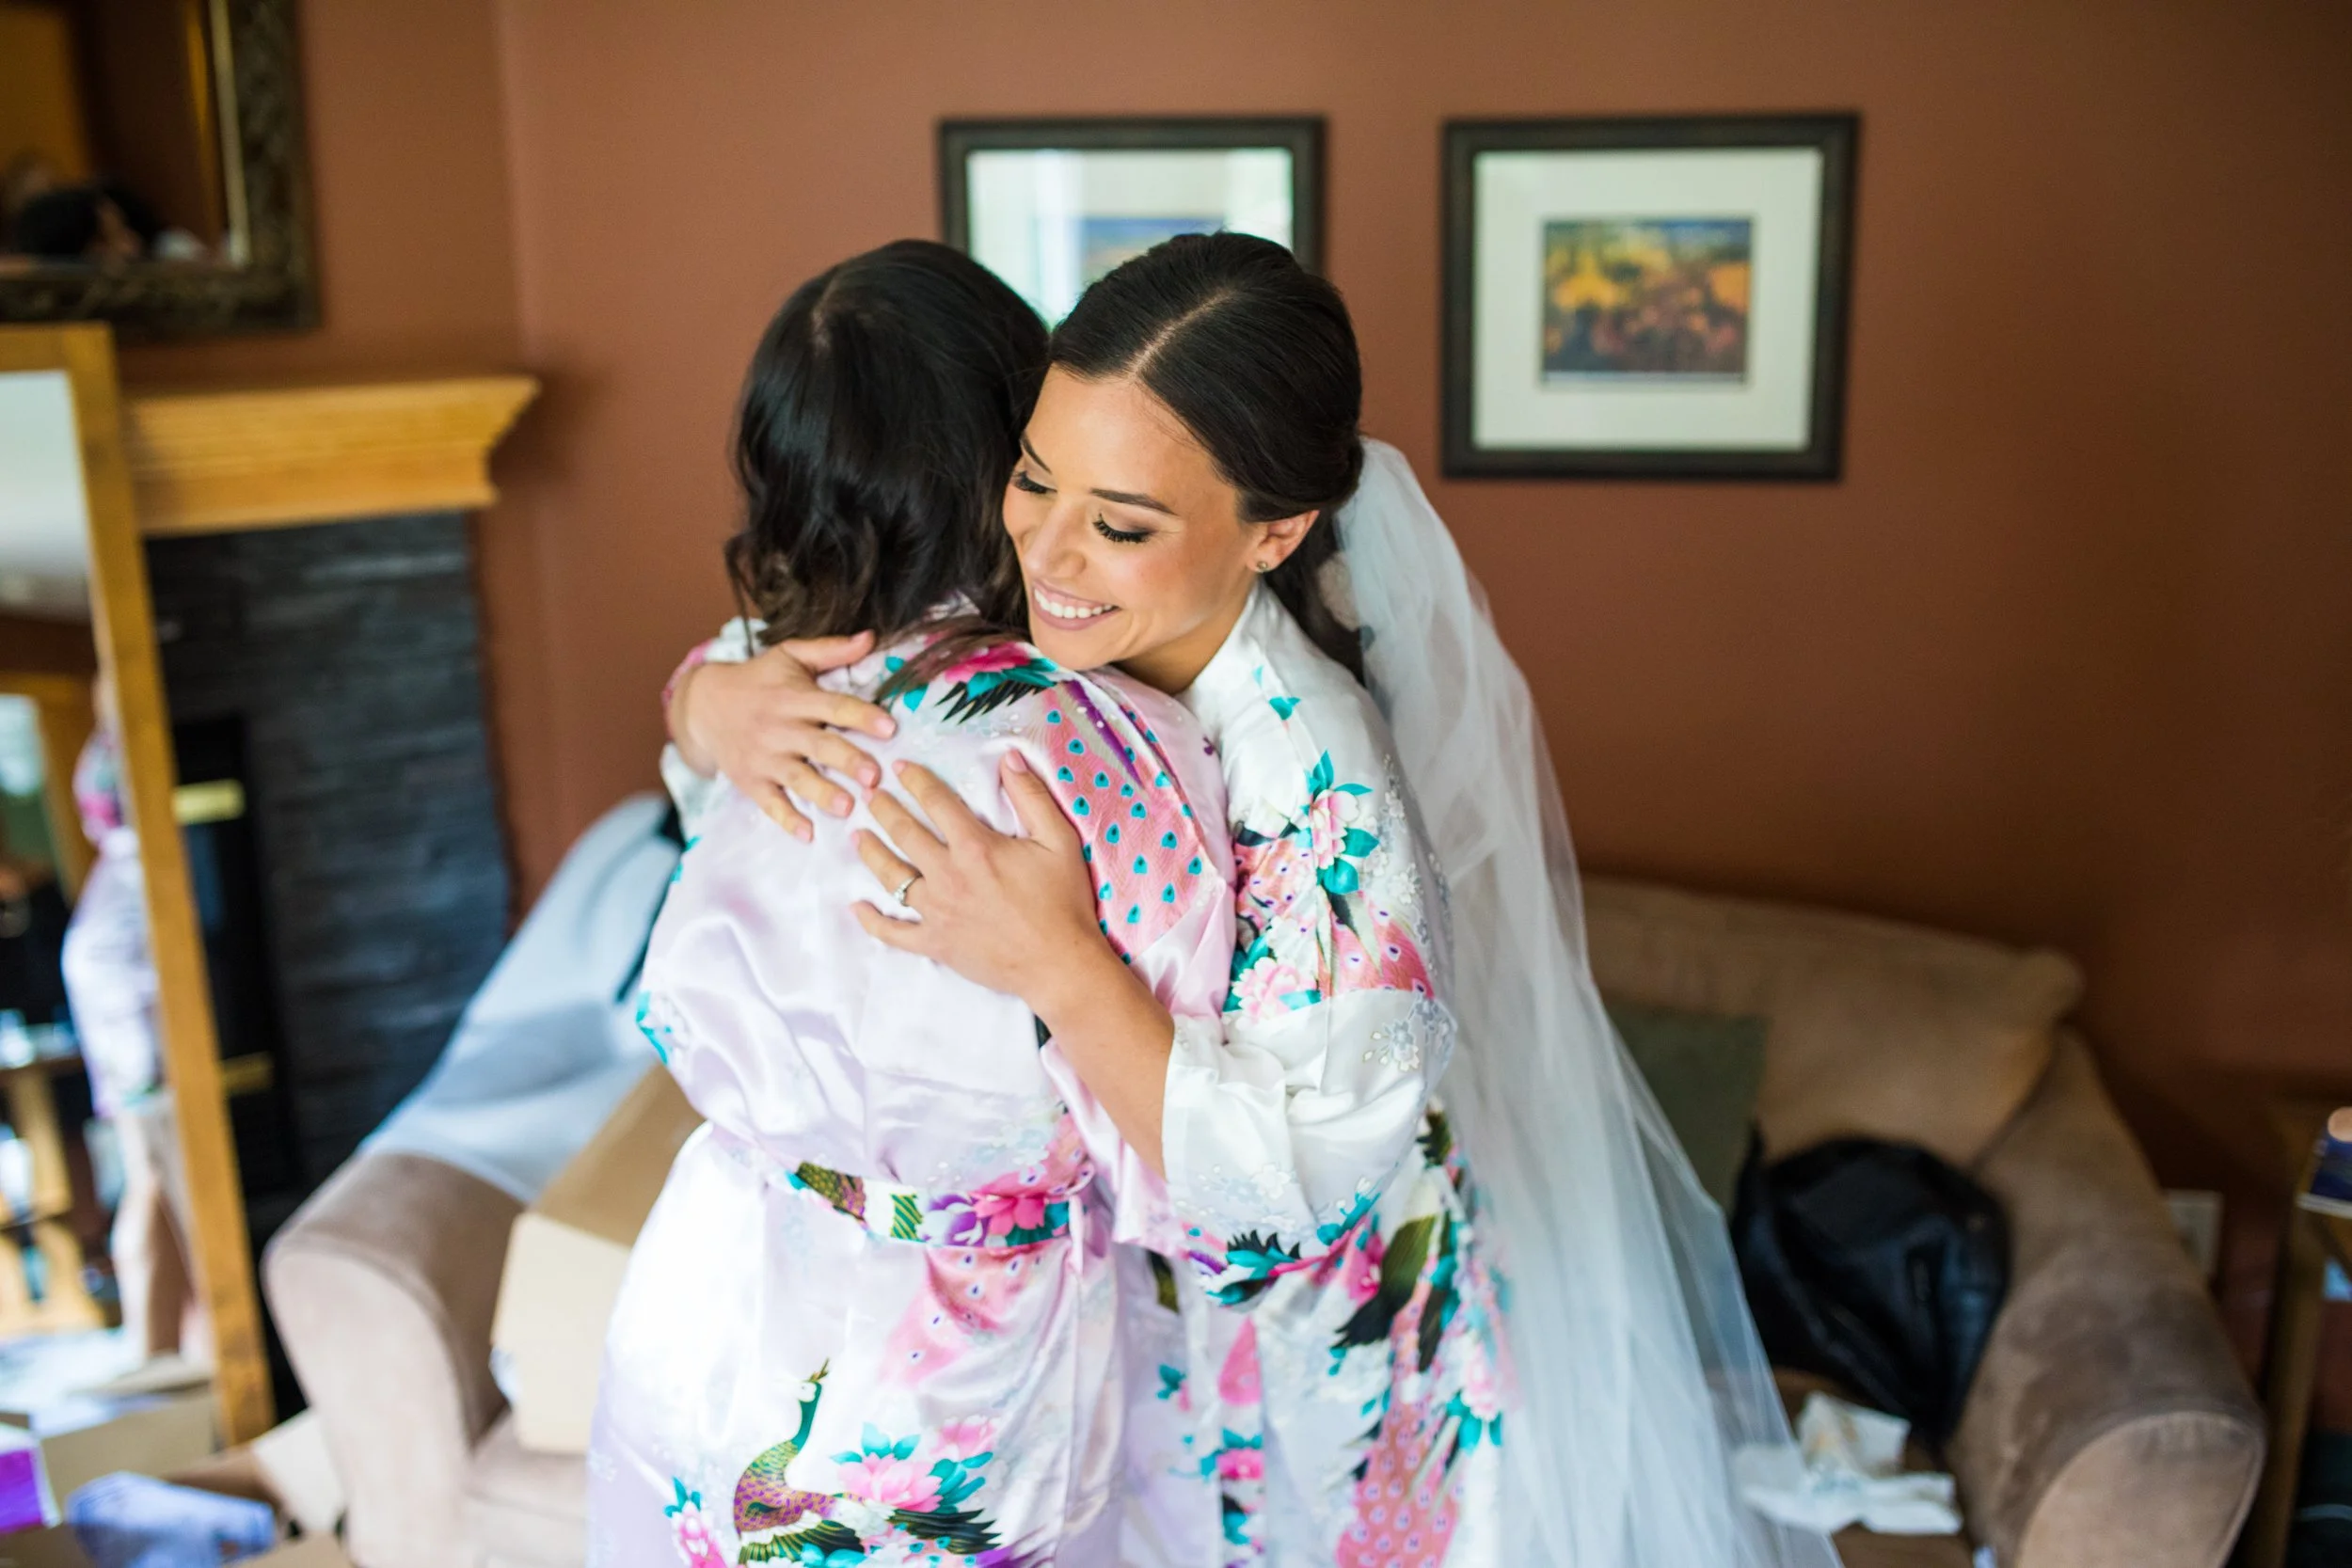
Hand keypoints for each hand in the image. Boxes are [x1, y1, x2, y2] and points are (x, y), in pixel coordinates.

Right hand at [671, 633, 895, 839]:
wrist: (703, 704)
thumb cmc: (759, 680)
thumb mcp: (789, 656)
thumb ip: (830, 650)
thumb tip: (871, 637)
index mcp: (794, 697)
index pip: (833, 705)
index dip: (861, 716)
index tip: (889, 728)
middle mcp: (780, 728)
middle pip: (818, 745)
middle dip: (847, 760)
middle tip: (874, 776)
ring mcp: (763, 757)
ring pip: (796, 777)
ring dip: (822, 793)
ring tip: (846, 807)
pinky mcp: (750, 781)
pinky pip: (769, 803)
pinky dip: (787, 819)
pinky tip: (807, 834)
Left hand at [856, 753, 1179, 1174]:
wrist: (1059, 964)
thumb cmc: (1063, 902)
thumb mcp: (1059, 840)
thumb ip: (1032, 796)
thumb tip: (1009, 758)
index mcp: (975, 847)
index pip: (935, 802)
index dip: (915, 780)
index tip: (899, 767)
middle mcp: (947, 875)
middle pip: (904, 834)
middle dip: (883, 810)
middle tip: (868, 795)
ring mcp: (936, 912)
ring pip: (891, 877)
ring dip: (871, 853)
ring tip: (857, 836)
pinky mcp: (935, 944)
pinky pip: (893, 932)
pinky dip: (872, 920)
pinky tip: (857, 906)